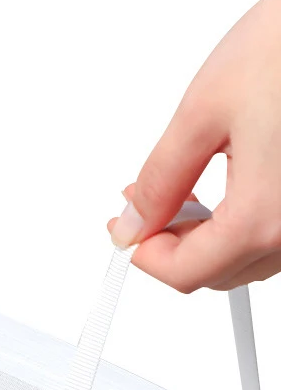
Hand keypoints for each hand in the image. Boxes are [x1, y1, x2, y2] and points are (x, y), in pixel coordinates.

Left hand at [109, 0, 280, 291]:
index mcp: (265, 216)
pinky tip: (227, 188)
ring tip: (182, 192)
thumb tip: (134, 221)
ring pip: (250, 258)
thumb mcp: (201, 115)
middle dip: (172, 244)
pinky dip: (244, 222)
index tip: (124, 230)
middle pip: (219, 273)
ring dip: (208, 237)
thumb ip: (160, 181)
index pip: (186, 274)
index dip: (142, 255)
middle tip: (144, 204)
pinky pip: (279, 234)